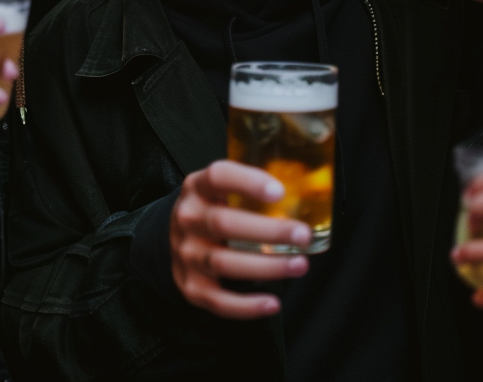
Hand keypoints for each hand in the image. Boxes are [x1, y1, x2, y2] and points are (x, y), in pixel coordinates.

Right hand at [170, 160, 309, 318]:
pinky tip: (273, 302)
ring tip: (300, 264)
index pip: (219, 176)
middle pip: (224, 224)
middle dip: (268, 232)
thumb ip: (253, 187)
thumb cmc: (213, 208)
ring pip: (224, 263)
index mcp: (198, 186)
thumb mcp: (222, 188)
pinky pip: (218, 301)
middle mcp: (188, 218)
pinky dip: (247, 306)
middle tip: (303, 236)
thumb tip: (309, 190)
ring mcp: (186, 254)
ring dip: (266, 267)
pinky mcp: (191, 287)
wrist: (174, 238)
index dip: (248, 182)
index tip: (280, 191)